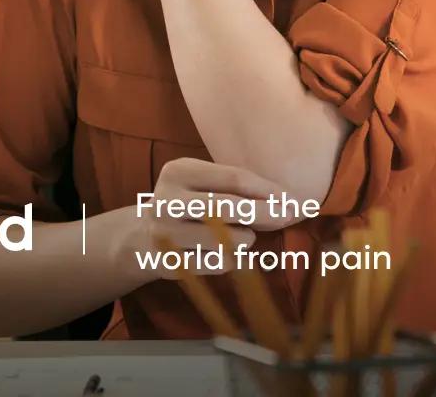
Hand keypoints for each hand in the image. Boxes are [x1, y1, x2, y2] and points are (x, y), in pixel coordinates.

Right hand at [115, 158, 296, 280]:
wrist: (142, 237)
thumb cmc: (189, 204)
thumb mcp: (204, 183)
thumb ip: (239, 188)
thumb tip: (288, 202)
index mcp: (178, 171)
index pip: (234, 178)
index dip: (267, 190)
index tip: (292, 199)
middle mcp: (166, 201)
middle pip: (228, 207)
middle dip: (265, 213)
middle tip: (289, 217)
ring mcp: (164, 235)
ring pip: (226, 240)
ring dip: (246, 238)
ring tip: (241, 235)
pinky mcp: (168, 264)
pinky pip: (217, 264)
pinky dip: (231, 259)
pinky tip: (224, 251)